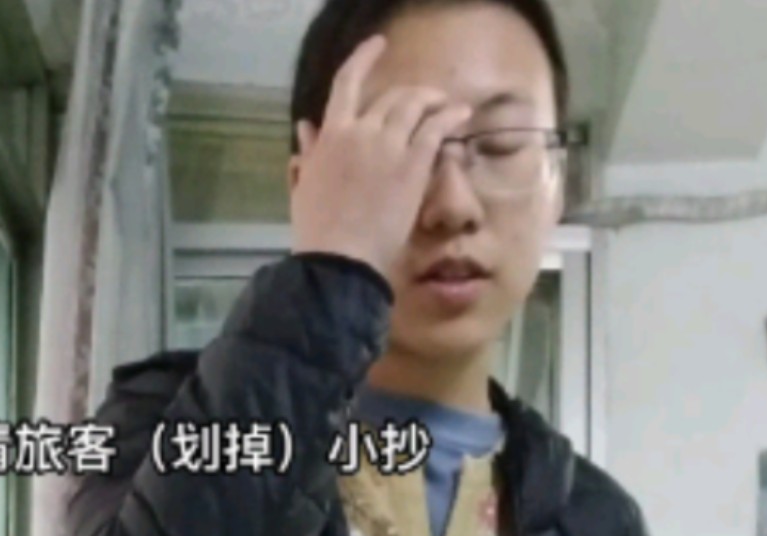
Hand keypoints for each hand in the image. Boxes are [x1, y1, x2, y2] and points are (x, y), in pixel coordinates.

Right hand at [290, 34, 471, 277]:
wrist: (340, 258)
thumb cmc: (317, 229)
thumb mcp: (305, 186)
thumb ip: (309, 153)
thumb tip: (306, 127)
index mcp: (331, 134)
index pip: (346, 82)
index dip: (364, 58)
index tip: (378, 45)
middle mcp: (361, 130)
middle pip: (390, 96)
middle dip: (411, 93)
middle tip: (425, 100)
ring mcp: (389, 145)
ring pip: (415, 106)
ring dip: (433, 100)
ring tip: (447, 105)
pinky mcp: (414, 165)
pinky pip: (436, 129)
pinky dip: (450, 116)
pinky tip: (461, 115)